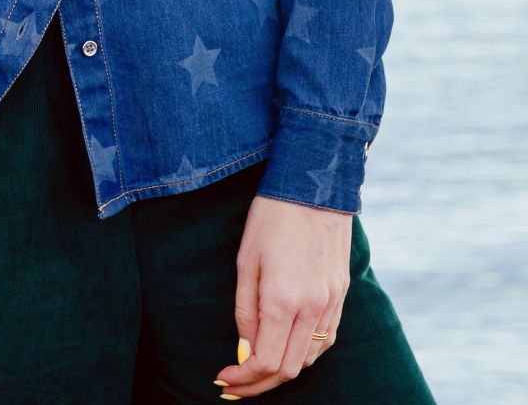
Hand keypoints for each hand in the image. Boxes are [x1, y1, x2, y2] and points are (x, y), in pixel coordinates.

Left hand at [212, 194, 351, 396]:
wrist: (314, 184)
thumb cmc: (271, 216)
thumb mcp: (246, 260)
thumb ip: (246, 310)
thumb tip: (246, 351)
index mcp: (283, 299)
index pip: (265, 362)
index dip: (244, 379)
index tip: (225, 379)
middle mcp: (312, 307)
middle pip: (289, 369)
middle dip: (260, 384)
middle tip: (236, 383)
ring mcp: (332, 302)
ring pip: (310, 358)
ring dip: (283, 370)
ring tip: (258, 367)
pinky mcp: (342, 294)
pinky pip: (326, 339)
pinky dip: (306, 352)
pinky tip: (287, 346)